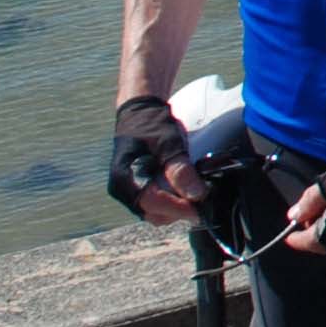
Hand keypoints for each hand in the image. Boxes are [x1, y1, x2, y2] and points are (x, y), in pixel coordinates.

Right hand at [108, 95, 202, 225]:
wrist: (140, 112)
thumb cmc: (151, 125)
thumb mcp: (169, 144)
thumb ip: (181, 170)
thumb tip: (197, 194)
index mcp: (124, 179)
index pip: (153, 204)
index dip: (179, 208)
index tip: (201, 207)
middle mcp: (122, 190)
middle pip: (154, 214)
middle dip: (179, 210)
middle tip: (202, 200)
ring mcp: (128, 192)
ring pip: (156, 212)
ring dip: (176, 207)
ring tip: (195, 193)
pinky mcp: (137, 190)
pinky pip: (155, 205)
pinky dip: (171, 202)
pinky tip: (185, 190)